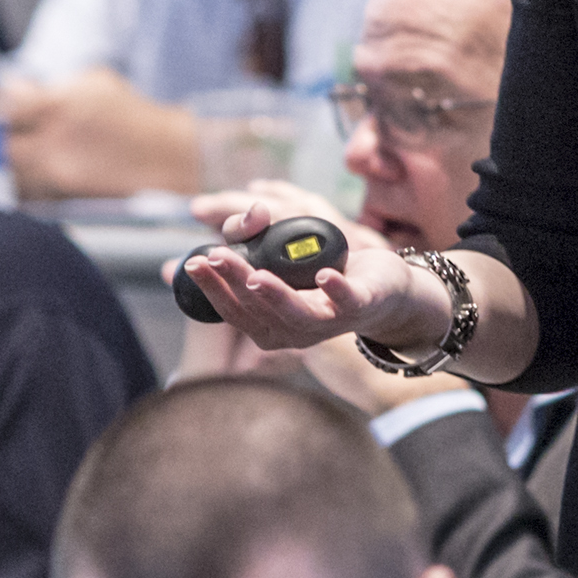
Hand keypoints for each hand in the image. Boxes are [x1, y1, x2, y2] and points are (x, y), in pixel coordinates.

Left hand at [0, 70, 206, 198]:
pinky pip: (25, 194)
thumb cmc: (133, 116)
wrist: (172, 158)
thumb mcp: (93, 83)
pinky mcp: (65, 201)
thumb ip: (48, 87)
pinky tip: (16, 177)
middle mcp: (52, 144)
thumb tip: (11, 88)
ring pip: (3, 175)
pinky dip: (16, 185)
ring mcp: (57, 177)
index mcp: (56, 106)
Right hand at [172, 188, 444, 355]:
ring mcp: (330, 321)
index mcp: (272, 325)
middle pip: (258, 313)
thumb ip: (248, 252)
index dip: (212, 288)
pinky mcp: (362, 303)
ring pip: (297, 314)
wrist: (385, 288)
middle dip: (232, 284)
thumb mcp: (278, 266)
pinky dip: (335, 290)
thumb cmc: (323, 278)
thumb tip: (205, 246)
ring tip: (254, 274)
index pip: (234, 311)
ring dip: (274, 294)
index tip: (193, 262)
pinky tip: (322, 277)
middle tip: (213, 256)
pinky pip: (347, 300)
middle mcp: (296, 331)